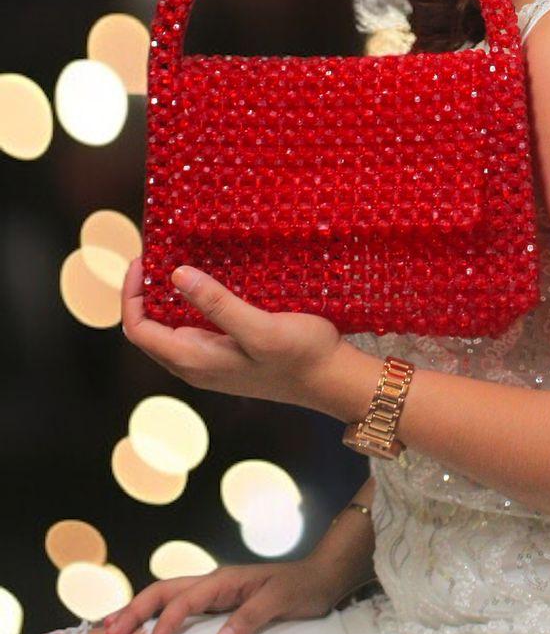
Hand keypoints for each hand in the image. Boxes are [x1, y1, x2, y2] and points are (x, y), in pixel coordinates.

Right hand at [102, 560, 344, 633]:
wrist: (321, 578)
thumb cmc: (302, 588)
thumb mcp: (281, 602)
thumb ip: (251, 618)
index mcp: (225, 580)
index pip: (184, 601)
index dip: (165, 623)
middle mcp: (215, 583)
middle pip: (164, 591)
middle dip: (134, 610)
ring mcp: (215, 593)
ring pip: (168, 596)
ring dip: (140, 610)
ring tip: (113, 628)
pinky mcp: (220, 604)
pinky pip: (182, 607)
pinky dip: (158, 616)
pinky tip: (147, 629)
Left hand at [121, 257, 346, 411]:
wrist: (333, 380)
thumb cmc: (301, 356)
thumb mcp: (259, 327)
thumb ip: (217, 304)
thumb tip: (176, 275)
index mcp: (194, 361)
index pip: (138, 329)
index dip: (131, 295)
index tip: (143, 260)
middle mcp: (195, 365)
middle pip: (150, 329)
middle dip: (146, 292)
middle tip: (160, 253)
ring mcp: (212, 362)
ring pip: (172, 329)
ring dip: (169, 298)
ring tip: (180, 261)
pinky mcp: (229, 355)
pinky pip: (195, 328)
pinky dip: (191, 304)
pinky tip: (210, 281)